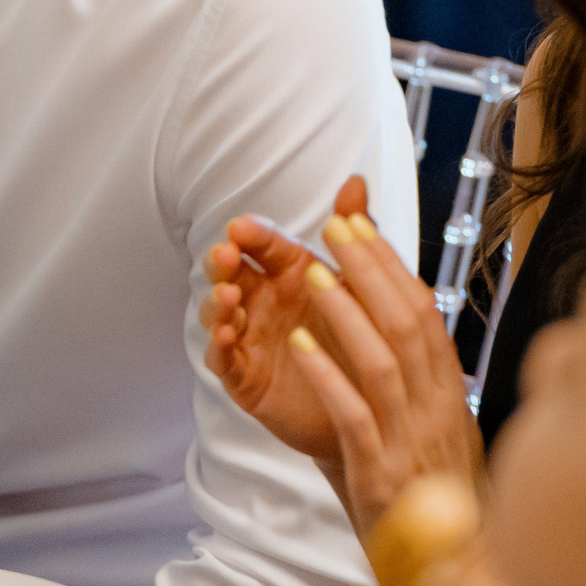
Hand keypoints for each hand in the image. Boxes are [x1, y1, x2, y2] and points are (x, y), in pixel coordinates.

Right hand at [204, 178, 369, 467]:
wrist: (370, 404)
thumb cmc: (361, 336)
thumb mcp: (360, 283)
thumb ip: (354, 234)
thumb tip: (356, 181)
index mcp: (288, 271)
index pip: (261, 242)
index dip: (249, 234)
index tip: (242, 227)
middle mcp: (261, 298)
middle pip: (228, 271)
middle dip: (221, 261)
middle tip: (225, 255)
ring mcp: (248, 335)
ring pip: (217, 313)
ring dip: (216, 303)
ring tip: (227, 299)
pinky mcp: (244, 375)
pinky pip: (223, 358)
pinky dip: (220, 346)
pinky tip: (226, 337)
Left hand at [286, 200, 482, 540]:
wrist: (462, 573)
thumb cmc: (444, 500)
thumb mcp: (444, 429)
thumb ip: (429, 382)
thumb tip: (417, 332)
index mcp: (448, 393)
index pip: (424, 313)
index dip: (391, 265)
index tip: (360, 226)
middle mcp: (436, 408)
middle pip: (406, 324)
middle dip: (368, 270)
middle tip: (333, 228)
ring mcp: (411, 439)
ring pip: (381, 361)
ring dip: (345, 313)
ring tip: (311, 274)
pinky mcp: (382, 472)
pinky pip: (355, 416)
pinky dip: (327, 377)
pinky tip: (299, 346)